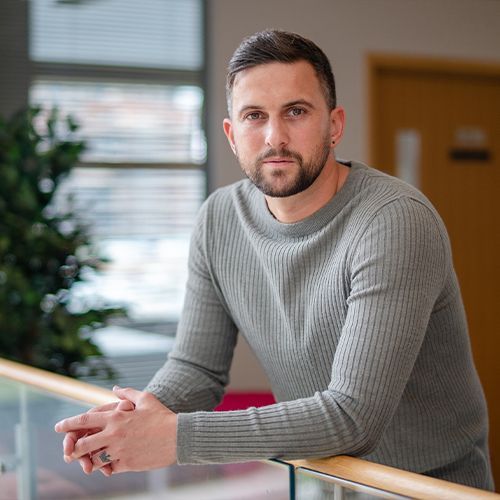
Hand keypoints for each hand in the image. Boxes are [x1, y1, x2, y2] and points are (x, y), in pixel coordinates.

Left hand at [55, 387, 176, 473]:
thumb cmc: (162, 416)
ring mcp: (119, 450)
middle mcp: (114, 434)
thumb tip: (114, 389)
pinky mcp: (127, 463)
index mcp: (116, 417)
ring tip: (90, 460)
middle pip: (81, 445)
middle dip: (71, 449)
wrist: (178, 436)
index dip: (68, 424)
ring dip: (90, 460)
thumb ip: (127, 393)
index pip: (84, 421)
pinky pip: (108, 469)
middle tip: (68, 451)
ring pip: (93, 459)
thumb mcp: (146, 399)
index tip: (58, 427)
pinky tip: (109, 465)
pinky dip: (106, 467)